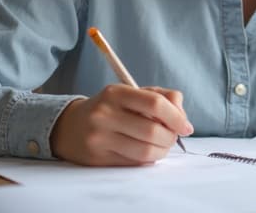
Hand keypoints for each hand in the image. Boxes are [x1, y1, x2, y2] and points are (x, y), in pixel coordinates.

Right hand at [50, 84, 193, 165]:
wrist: (70, 126)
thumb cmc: (110, 107)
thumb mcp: (132, 93)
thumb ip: (162, 97)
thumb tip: (183, 117)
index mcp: (116, 93)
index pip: (155, 104)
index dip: (176, 117)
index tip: (186, 126)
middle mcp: (105, 114)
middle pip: (152, 131)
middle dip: (171, 137)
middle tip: (174, 137)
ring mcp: (99, 138)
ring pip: (145, 152)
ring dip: (162, 151)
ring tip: (162, 145)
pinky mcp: (98, 158)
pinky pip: (134, 163)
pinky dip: (148, 159)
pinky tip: (147, 152)